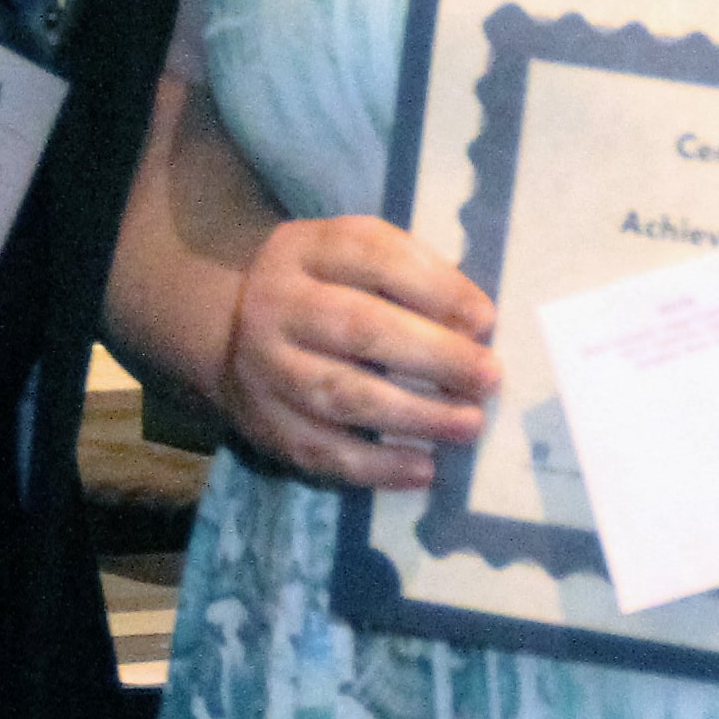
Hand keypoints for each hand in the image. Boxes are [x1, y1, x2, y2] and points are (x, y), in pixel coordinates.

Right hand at [219, 214, 499, 489]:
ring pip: (341, 393)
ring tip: (468, 424)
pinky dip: (376, 465)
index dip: (434, 287)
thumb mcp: (352, 256)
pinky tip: (423, 468)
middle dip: (433, 354)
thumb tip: (477, 323)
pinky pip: (321, 450)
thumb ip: (408, 274)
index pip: (373, 256)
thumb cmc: (323, 287)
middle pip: (359, 327)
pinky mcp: (264, 422)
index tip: (485, 319)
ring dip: (413, 414)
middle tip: (489, 376)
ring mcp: (266, 367)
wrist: (230, 323)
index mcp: (308, 249)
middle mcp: (279, 304)